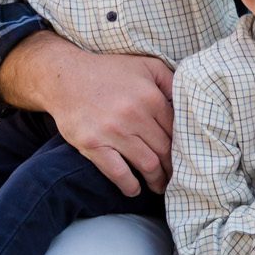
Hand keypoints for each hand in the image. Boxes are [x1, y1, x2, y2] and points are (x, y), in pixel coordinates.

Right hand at [0, 33, 173, 194]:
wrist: (64, 77)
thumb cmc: (108, 71)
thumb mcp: (145, 65)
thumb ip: (170, 80)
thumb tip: (190, 101)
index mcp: (150, 97)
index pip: (177, 130)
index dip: (183, 146)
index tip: (186, 157)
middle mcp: (134, 115)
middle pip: (165, 150)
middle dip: (173, 167)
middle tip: (176, 176)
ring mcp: (113, 132)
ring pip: (147, 164)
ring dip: (156, 180)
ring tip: (159, 186)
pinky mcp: (93, 145)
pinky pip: (118, 172)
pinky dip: (129, 185)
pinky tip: (134, 189)